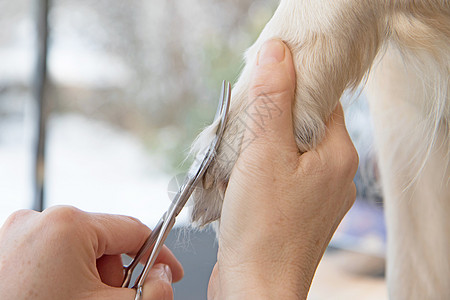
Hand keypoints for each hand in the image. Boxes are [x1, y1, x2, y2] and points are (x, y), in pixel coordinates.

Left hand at [0, 206, 183, 299]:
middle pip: (105, 242)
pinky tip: (59, 297)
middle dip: (115, 275)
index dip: (160, 254)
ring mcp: (18, 234)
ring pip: (79, 250)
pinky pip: (53, 255)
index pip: (134, 230)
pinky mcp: (7, 250)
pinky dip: (66, 276)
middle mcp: (40, 221)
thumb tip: (163, 277)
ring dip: (89, 277)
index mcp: (68, 225)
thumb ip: (153, 292)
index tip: (170, 272)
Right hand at [208, 39, 357, 298]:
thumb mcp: (265, 153)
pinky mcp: (297, 211)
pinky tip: (239, 184)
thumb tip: (278, 53)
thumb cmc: (263, 229)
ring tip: (237, 163)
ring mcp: (316, 195)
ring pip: (286, 151)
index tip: (260, 94)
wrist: (255, 289)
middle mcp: (334, 174)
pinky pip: (279, 176)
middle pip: (301, 125)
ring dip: (258, 148)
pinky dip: (257, 172)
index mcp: (339, 155)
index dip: (289, 89)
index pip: (320, 99)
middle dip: (267, 122)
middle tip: (242, 132)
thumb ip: (274, 100)